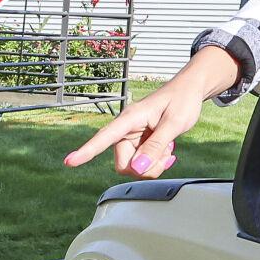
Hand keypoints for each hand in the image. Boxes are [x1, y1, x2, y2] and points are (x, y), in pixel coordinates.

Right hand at [62, 47, 238, 177]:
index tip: (69, 162)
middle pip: (124, 163)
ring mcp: (133, 137)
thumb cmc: (182, 99)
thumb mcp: (174, 122)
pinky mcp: (140, 142)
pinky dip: (155, 162)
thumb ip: (156, 146)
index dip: (86, 151)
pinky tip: (167, 151)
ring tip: (168, 149)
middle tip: (166, 156)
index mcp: (130, 118)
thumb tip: (138, 168)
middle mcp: (127, 128)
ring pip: (134, 167)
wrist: (190, 90)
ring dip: (152, 165)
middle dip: (144, 168)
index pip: (104, 137)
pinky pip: (142, 163)